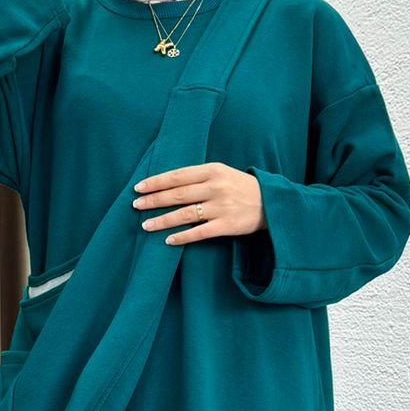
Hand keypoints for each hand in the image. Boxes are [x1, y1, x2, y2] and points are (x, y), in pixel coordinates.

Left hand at [131, 163, 265, 245]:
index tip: (139, 187)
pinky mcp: (227, 225)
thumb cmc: (242, 187)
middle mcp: (216, 187)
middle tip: (136, 205)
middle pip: (178, 194)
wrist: (272, 203)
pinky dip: (182, 236)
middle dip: (154, 200)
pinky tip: (168, 240)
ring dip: (163, 220)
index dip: (156, 182)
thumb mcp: (222, 173)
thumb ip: (199, 176)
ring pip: (185, 214)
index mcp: (213, 170)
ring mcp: (222, 207)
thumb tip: (168, 183)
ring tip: (146, 225)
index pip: (178, 175)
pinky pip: (200, 232)